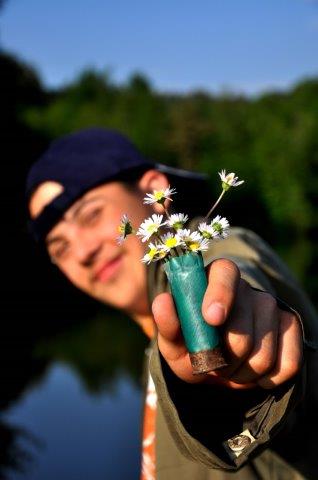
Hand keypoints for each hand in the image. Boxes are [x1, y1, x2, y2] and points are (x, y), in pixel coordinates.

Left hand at [152, 258, 303, 389]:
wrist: (217, 366)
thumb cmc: (193, 347)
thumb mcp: (173, 341)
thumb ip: (168, 323)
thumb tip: (163, 301)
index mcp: (214, 279)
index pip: (225, 272)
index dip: (220, 294)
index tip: (211, 319)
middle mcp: (245, 288)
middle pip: (242, 327)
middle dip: (225, 358)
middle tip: (216, 364)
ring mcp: (271, 306)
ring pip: (264, 352)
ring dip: (243, 373)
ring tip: (232, 369)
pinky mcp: (290, 326)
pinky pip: (287, 364)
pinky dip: (267, 379)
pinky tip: (255, 373)